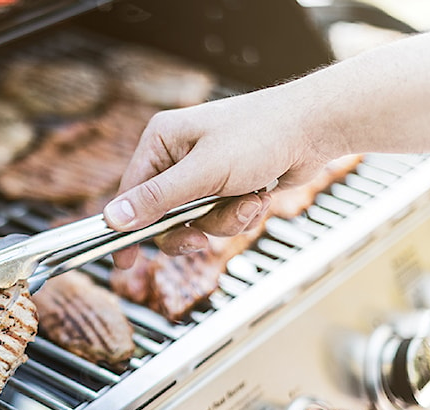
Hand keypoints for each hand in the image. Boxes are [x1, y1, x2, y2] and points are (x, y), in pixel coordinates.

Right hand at [103, 88, 337, 266]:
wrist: (316, 129)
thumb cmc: (260, 135)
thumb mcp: (203, 172)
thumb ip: (157, 199)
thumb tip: (113, 219)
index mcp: (161, 141)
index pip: (131, 193)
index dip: (127, 229)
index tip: (124, 262)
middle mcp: (178, 156)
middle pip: (163, 216)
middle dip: (190, 228)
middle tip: (200, 239)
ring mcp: (204, 173)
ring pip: (196, 221)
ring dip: (223, 220)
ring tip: (248, 200)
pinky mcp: (227, 186)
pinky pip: (220, 218)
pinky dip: (241, 215)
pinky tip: (260, 194)